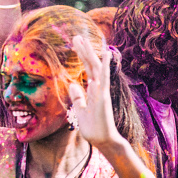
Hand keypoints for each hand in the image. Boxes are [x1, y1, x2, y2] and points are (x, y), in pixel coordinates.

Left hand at [68, 36, 122, 150]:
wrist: (102, 141)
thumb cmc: (93, 127)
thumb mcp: (80, 110)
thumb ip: (78, 97)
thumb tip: (73, 84)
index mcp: (93, 90)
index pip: (87, 69)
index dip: (82, 56)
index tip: (77, 43)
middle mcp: (99, 88)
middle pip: (91, 65)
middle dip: (84, 51)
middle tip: (77, 37)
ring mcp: (102, 92)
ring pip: (97, 69)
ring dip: (91, 55)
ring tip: (84, 41)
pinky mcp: (103, 99)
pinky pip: (104, 81)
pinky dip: (104, 68)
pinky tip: (104, 55)